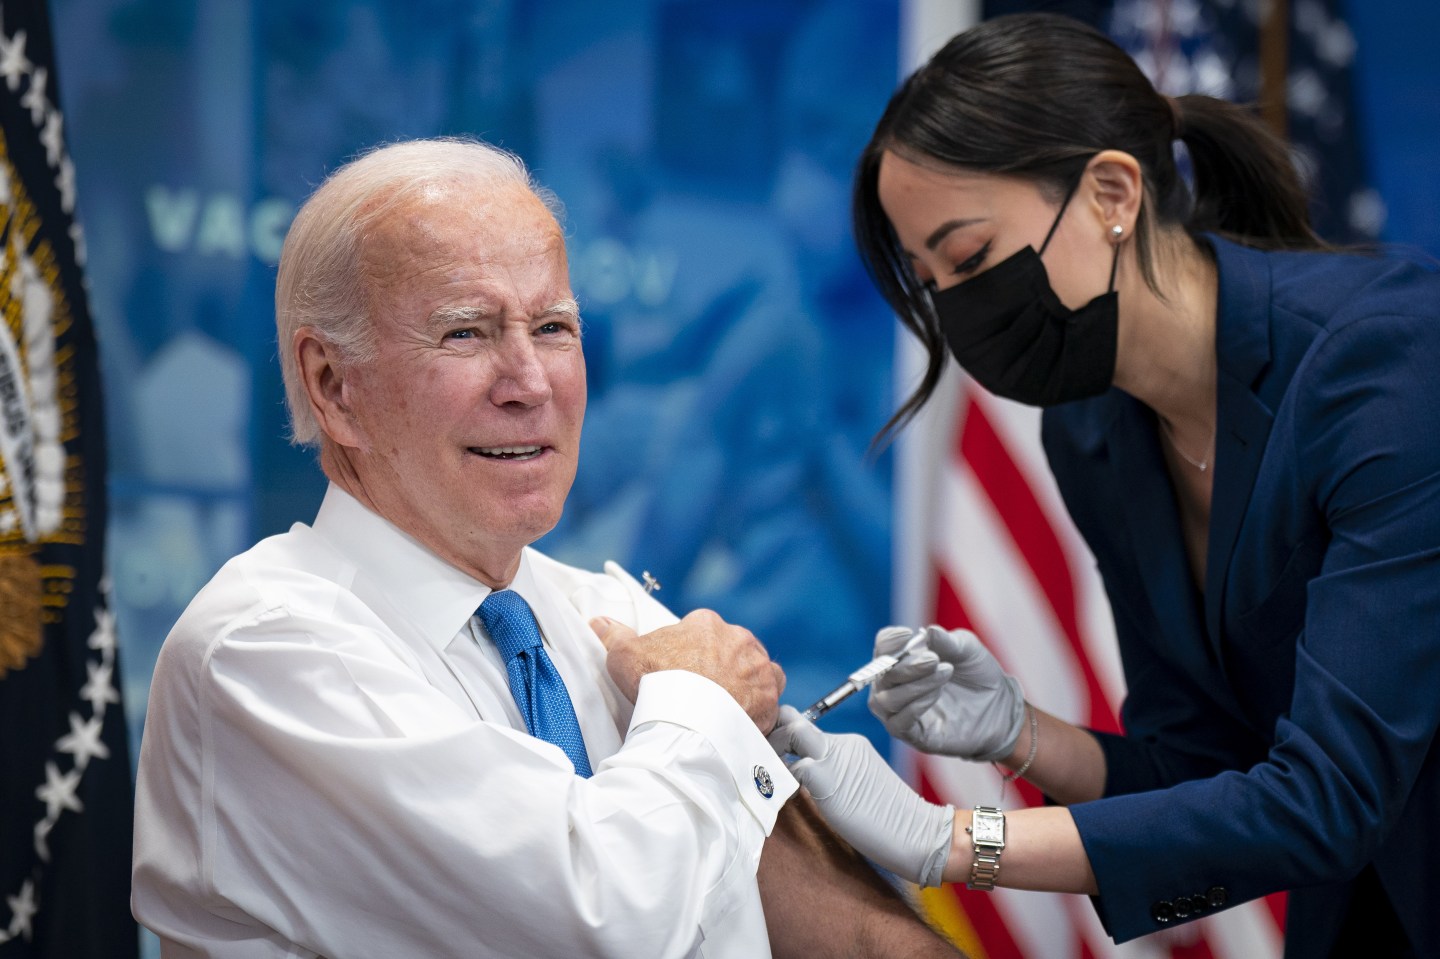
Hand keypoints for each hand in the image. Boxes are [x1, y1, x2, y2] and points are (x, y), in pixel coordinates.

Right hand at [592, 609, 784, 731]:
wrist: (688, 719)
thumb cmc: (656, 682)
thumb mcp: (625, 655)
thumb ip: (614, 635)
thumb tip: (599, 622)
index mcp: (706, 624)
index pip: (702, 630)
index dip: (691, 650)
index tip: (682, 669)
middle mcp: (738, 639)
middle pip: (732, 649)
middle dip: (722, 665)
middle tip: (704, 690)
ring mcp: (757, 668)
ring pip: (757, 670)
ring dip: (747, 682)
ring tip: (728, 704)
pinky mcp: (769, 697)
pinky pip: (770, 699)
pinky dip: (761, 707)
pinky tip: (744, 719)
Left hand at [767, 706, 952, 886]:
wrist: (919, 832)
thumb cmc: (889, 819)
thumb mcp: (858, 785)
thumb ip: (834, 774)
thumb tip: (802, 777)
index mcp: (850, 743)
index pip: (806, 727)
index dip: (785, 733)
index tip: (773, 749)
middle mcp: (842, 743)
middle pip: (794, 722)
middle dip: (772, 734)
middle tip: (758, 755)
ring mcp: (835, 758)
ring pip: (790, 736)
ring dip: (771, 749)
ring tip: (763, 770)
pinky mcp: (828, 778)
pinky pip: (793, 766)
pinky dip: (779, 773)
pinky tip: (774, 788)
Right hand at [868, 625, 1024, 761]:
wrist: (1000, 706)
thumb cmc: (977, 674)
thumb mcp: (966, 649)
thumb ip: (946, 641)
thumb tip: (928, 631)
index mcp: (902, 660)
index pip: (881, 650)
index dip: (889, 642)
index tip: (907, 634)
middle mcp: (894, 687)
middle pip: (880, 675)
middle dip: (907, 665)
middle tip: (934, 660)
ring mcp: (900, 713)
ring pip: (886, 700)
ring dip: (914, 685)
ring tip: (944, 674)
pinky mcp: (913, 736)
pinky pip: (898, 724)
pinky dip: (914, 707)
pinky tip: (936, 695)